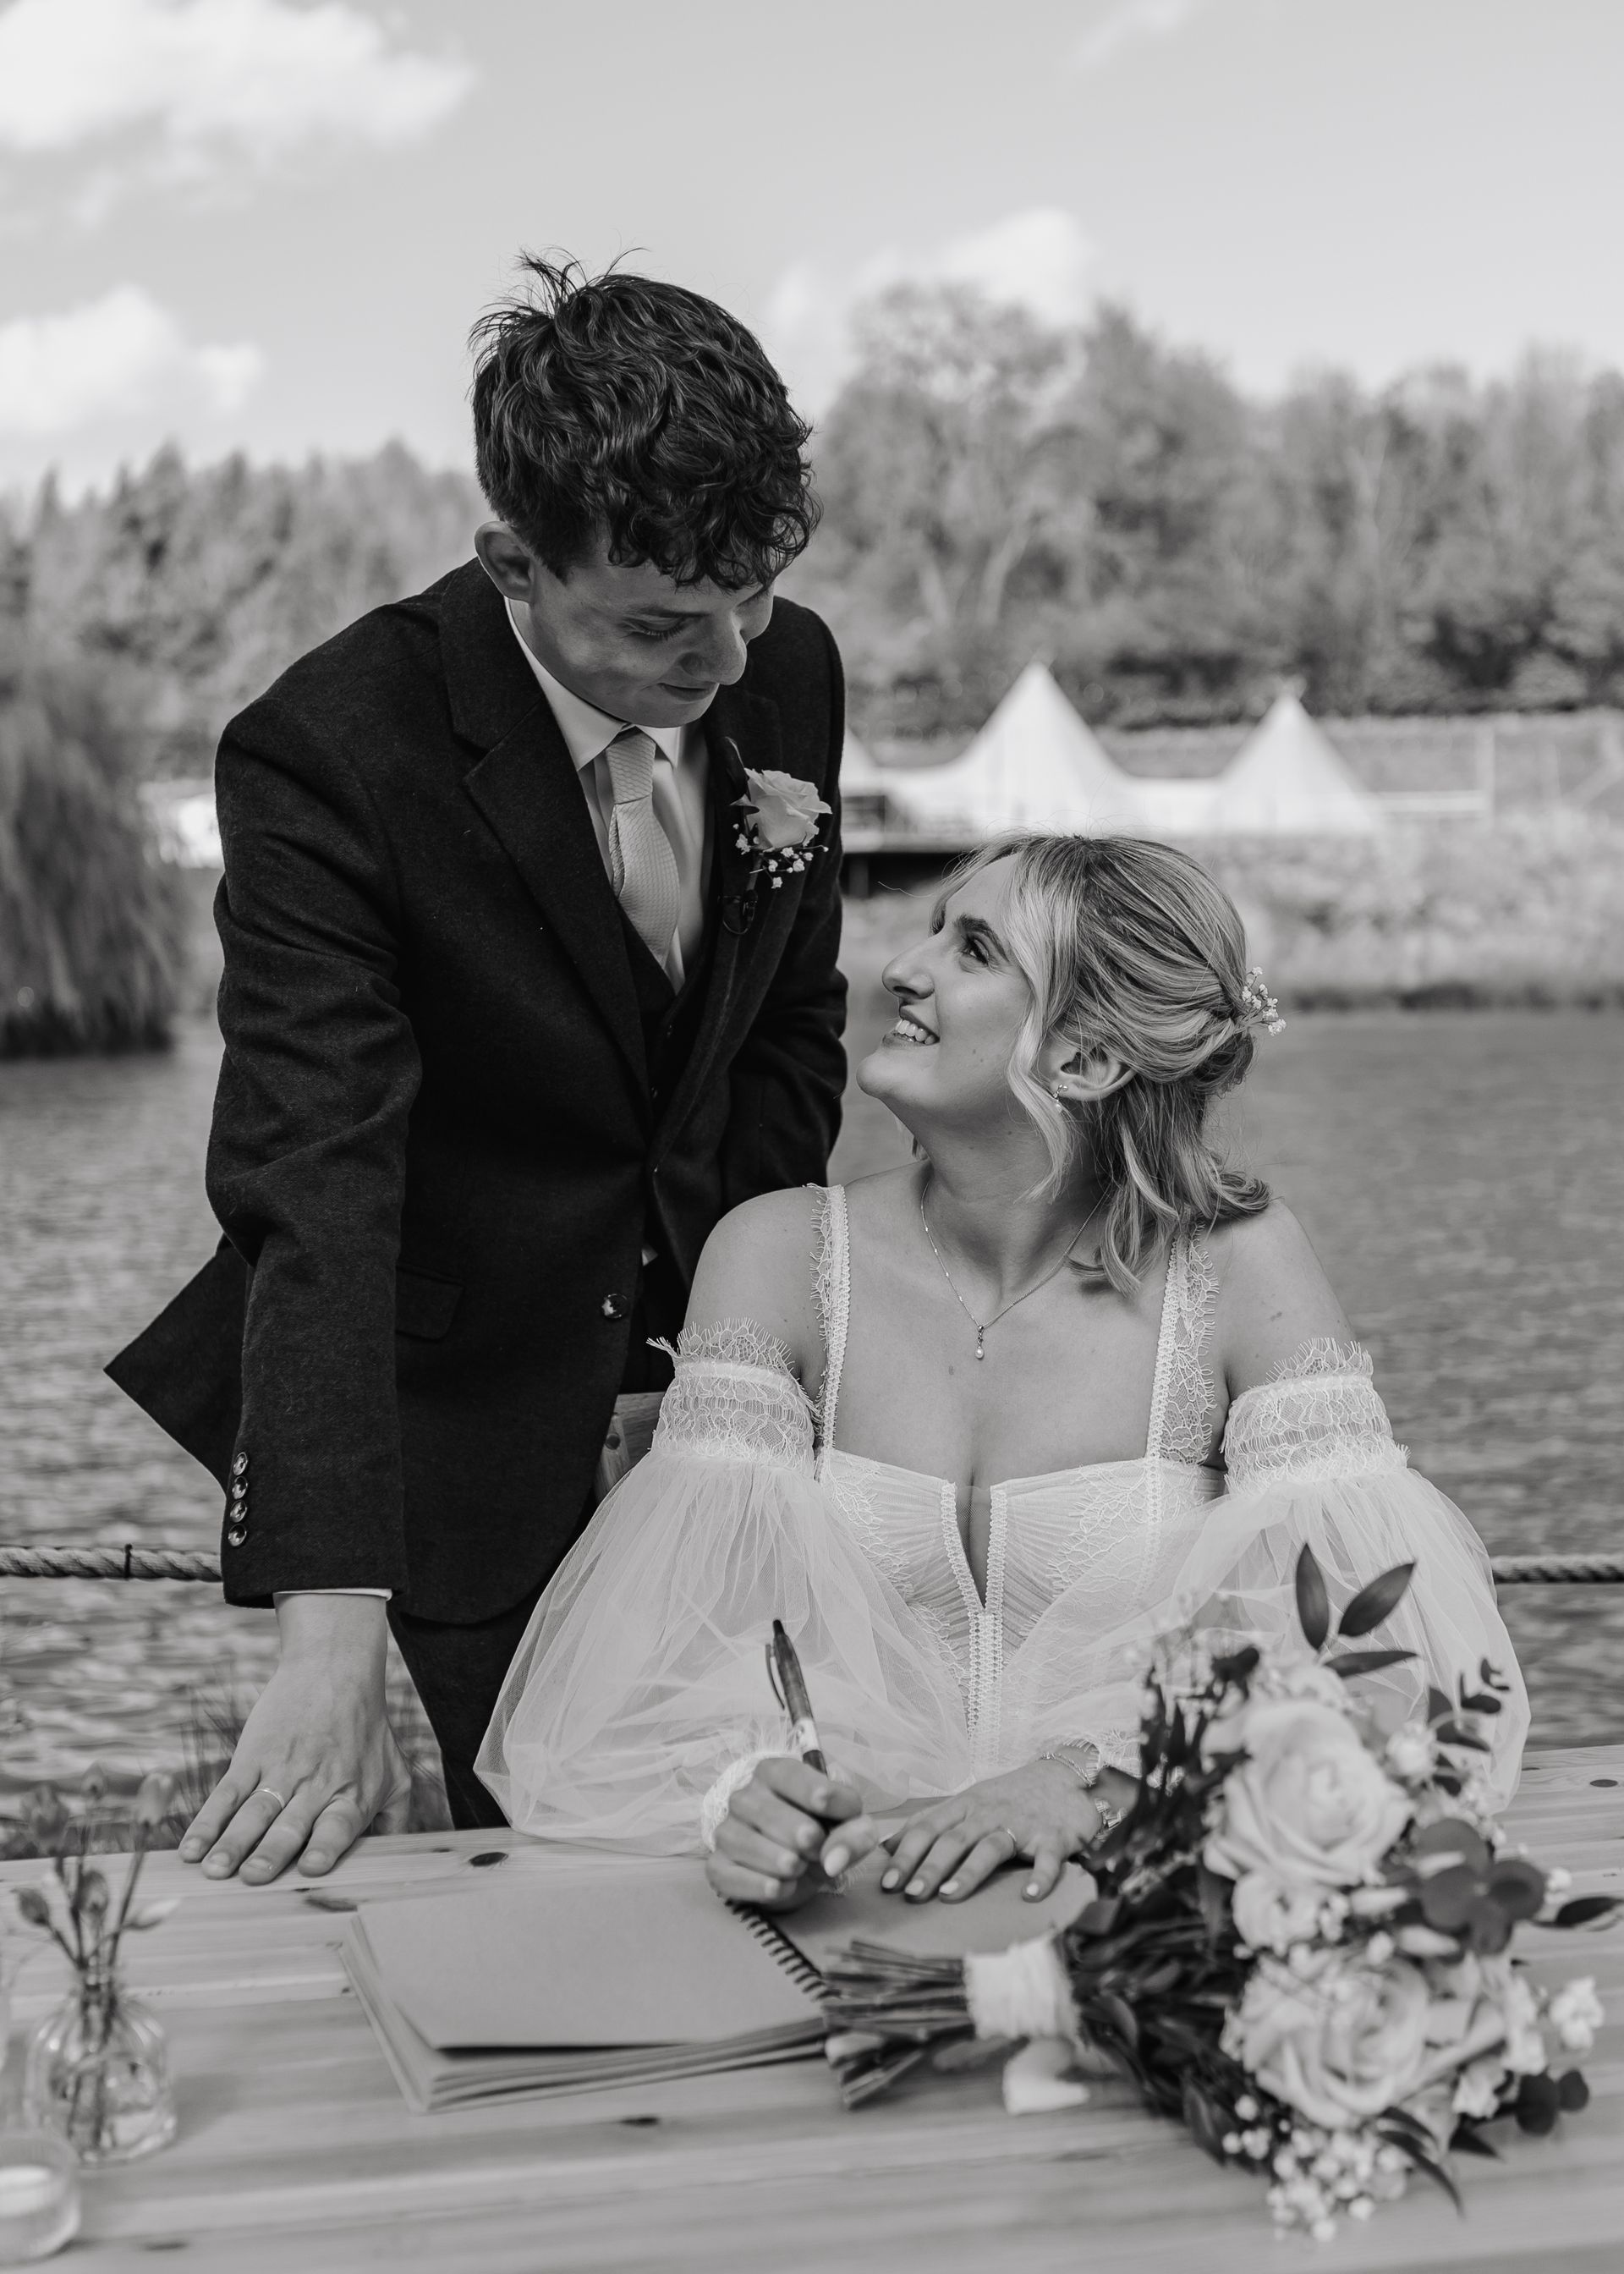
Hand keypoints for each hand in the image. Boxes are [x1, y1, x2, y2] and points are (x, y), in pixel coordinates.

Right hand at [178, 1596, 411, 1882]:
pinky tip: (191, 1848)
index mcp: (351, 1795)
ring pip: (253, 1813)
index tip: (310, 1868)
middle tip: (252, 1877)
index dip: (325, 1846)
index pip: (338, 1826)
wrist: (333, 1669)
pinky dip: (207, 1822)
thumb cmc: (368, 1731)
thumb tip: (393, 1865)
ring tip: (214, 1869)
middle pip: (290, 1824)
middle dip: (270, 1852)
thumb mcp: (395, 1774)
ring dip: (232, 1842)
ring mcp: (280, 1770)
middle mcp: (316, 1786)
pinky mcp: (252, 1756)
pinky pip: (226, 1794)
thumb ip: (394, 1822)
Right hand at [704, 1756, 878, 1912]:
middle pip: (770, 1813)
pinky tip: (780, 1887)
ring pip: (747, 1844)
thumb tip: (834, 1859)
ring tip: (800, 1869)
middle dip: (806, 1838)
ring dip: (783, 1863)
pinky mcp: (717, 1865)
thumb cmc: (822, 1834)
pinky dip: (758, 1886)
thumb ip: (855, 1835)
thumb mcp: (849, 1828)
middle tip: (819, 1850)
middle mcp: (744, 1796)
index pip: (794, 1776)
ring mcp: (727, 1830)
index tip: (845, 1816)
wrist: (799, 1868)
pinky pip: (729, 1875)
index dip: (826, 1798)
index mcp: (775, 1772)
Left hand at [881, 1758, 1109, 1904]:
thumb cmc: (1010, 1797)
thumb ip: (932, 1822)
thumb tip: (888, 1847)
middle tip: (909, 1894)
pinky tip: (1029, 1896)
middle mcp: (988, 1814)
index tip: (886, 1882)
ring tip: (949, 1896)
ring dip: (969, 1872)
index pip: (927, 1828)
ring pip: (990, 1847)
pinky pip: (1047, 1860)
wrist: (1065, 1777)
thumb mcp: (967, 1802)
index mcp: (964, 1806)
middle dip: (929, 1867)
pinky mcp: (1053, 1838)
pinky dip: (1040, 1878)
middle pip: (953, 1840)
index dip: (905, 1854)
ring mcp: (1021, 1825)